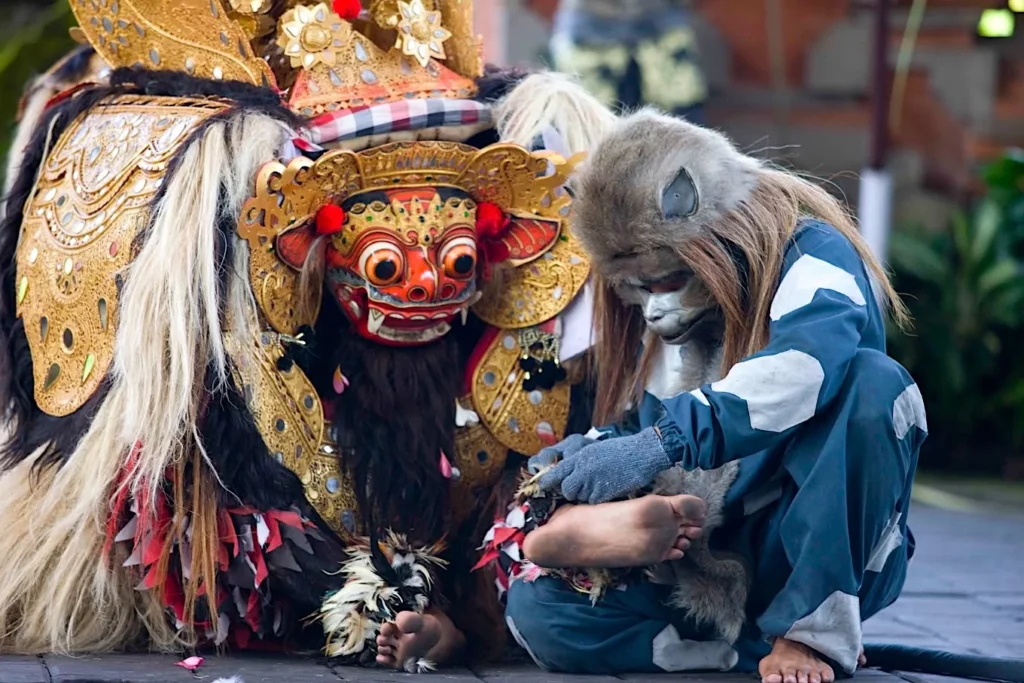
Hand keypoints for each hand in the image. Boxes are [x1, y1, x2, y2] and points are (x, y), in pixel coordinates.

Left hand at [537, 427, 672, 503]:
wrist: (641, 454)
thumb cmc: (620, 451)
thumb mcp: (595, 451)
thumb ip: (580, 462)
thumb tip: (568, 475)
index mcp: (580, 457)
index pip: (557, 473)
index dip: (549, 482)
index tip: (544, 487)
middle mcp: (583, 470)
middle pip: (567, 489)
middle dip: (572, 492)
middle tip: (582, 489)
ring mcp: (593, 482)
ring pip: (580, 497)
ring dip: (587, 495)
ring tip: (600, 486)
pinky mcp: (603, 493)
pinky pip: (594, 502)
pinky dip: (599, 500)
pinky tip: (608, 491)